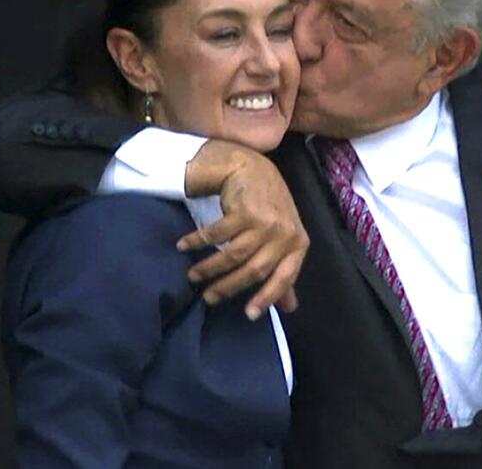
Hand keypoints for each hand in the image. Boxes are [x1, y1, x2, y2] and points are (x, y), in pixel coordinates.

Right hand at [175, 140, 308, 319]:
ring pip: (234, 256)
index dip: (267, 298)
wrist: (250, 167)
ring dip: (209, 269)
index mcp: (297, 244)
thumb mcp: (282, 237)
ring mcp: (265, 222)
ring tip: (193, 276)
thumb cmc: (268, 206)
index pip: (285, 278)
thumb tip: (289, 307)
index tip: (248, 314)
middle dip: (228, 287)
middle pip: (254, 271)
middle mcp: (284, 234)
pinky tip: (183, 246)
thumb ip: (283, 270)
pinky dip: (197, 242)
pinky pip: (216, 236)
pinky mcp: (244, 211)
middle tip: (209, 298)